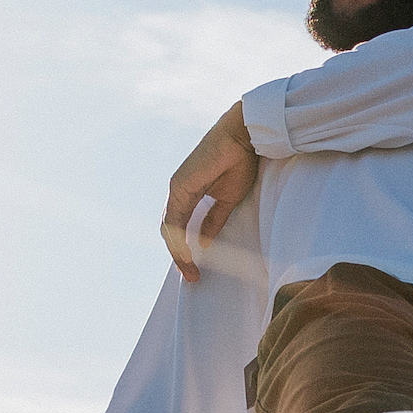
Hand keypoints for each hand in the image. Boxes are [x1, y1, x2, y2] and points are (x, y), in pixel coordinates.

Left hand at [162, 103, 258, 275]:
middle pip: (170, 231)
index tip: (195, 269)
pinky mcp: (180, 186)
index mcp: (188, 194)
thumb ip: (214, 220)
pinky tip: (186, 254)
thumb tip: (204, 242)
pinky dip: (178, 239)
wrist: (243, 137)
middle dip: (179, 256)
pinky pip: (174, 219)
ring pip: (169, 229)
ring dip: (177, 253)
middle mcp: (178, 192)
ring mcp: (176, 188)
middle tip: (191, 276)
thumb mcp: (227, 199)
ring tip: (190, 270)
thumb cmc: (239, 162)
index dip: (184, 249)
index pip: (179, 228)